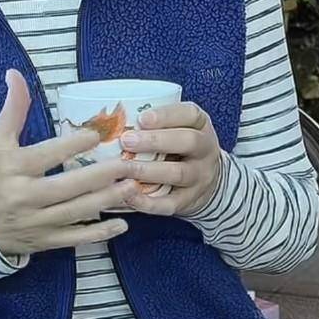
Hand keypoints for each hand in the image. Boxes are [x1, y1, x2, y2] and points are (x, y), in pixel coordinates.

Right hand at [0, 70, 135, 260]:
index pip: (48, 155)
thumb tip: (15, 73)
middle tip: (130, 163)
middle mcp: (25, 197)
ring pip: (76, 212)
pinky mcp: (45, 241)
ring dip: (107, 200)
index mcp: (13, 168)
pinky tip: (122, 223)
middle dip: (102, 175)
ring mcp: (36, 222)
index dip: (73, 145)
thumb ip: (12, 108)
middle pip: (68, 186)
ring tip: (132, 186)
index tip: (97, 135)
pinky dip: (100, 233)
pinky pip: (75, 239)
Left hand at [117, 101, 223, 217]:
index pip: (190, 114)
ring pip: (178, 173)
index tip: (142, 118)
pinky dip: (149, 202)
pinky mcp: (190, 200)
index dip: (166, 115)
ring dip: (148, 171)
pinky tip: (129, 196)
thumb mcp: (176, 128)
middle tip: (127, 141)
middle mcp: (205, 150)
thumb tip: (110, 120)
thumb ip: (153, 124)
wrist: (208, 180)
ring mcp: (200, 177)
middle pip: (188, 142)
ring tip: (124, 168)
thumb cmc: (178, 147)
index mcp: (200, 125)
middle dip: (155, 141)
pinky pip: (171, 203)